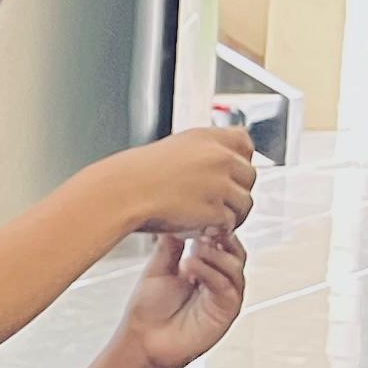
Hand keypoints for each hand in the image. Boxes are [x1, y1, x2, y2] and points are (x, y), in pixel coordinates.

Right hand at [116, 124, 255, 237]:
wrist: (120, 194)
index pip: (244, 144)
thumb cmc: (135, 176)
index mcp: (208, 138)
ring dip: (227, 213)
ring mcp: (220, 184)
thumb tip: (221, 157)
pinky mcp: (216, 210)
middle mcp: (219, 157)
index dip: (238, 161)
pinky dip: (215, 229)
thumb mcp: (173, 149)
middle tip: (212, 203)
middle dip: (233, 192)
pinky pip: (229, 223)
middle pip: (248, 176)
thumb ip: (201, 151)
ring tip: (204, 219)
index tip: (227, 173)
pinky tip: (197, 228)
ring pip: (244, 203)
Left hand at [121, 227, 246, 367]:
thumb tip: (176, 216)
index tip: (199, 212)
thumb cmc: (149, 311)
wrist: (143, 342)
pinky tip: (190, 266)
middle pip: (234, 249)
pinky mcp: (226, 310)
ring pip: (234, 265)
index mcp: (204, 267)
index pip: (219, 240)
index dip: (212, 226)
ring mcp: (224, 294)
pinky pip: (226, 286)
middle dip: (221, 236)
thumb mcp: (158, 269)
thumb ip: (170, 246)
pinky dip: (210, 272)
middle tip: (204, 225)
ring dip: (214, 253)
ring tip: (195, 247)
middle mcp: (218, 279)